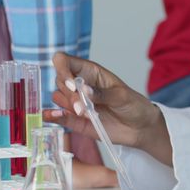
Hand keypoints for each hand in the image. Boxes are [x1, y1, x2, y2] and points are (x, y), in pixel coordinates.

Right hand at [43, 52, 170, 162]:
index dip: (63, 69)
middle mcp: (80, 85)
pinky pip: (56, 115)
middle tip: (84, 106)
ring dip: (67, 105)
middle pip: (60, 80)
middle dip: (70, 94)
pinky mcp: (74, 119)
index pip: (65, 61)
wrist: (139, 128)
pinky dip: (51, 115)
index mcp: (91, 72)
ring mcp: (76, 102)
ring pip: (57, 96)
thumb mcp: (122, 96)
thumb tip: (83, 91)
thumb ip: (102, 94)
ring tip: (85, 114)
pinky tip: (50, 116)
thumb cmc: (133, 105)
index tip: (73, 85)